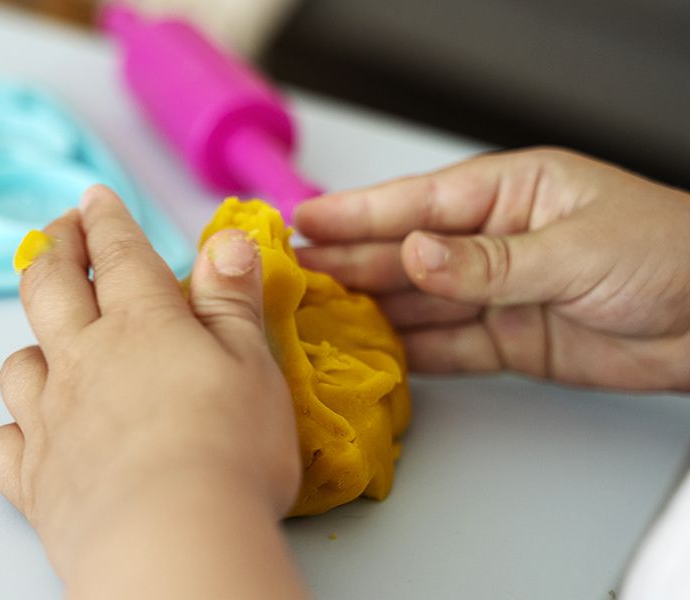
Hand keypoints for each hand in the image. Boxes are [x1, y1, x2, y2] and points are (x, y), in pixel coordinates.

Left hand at [0, 185, 304, 597]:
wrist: (169, 540)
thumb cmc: (225, 452)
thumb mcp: (252, 365)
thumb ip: (232, 301)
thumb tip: (225, 240)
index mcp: (141, 325)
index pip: (117, 253)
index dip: (105, 220)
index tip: (94, 198)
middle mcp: (84, 361)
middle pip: (50, 287)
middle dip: (53, 249)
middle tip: (58, 231)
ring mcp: (51, 420)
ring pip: (19, 363)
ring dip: (32, 343)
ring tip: (48, 341)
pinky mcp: (34, 479)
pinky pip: (4, 443)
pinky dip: (13, 432)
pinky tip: (30, 434)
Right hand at [295, 148, 689, 391]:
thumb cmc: (672, 255)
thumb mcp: (573, 249)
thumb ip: (486, 262)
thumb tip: (414, 255)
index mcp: (509, 193)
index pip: (417, 203)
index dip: (355, 213)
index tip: (302, 221)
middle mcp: (494, 241)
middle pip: (406, 254)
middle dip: (350, 263)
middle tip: (293, 275)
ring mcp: (499, 293)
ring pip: (419, 303)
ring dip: (370, 311)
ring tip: (315, 319)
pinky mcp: (511, 342)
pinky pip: (447, 347)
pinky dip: (411, 354)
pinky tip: (372, 355)